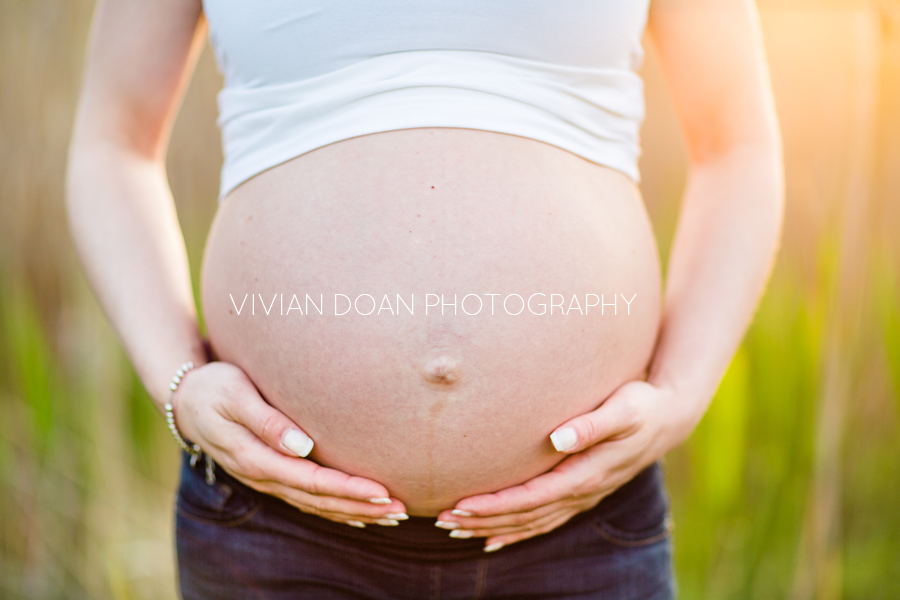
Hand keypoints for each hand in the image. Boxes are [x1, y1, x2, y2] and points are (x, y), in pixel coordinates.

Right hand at [172, 361, 407, 527]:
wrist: (186, 400)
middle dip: (361, 507)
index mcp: (255, 458)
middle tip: (401, 509)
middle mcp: (263, 477)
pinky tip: (359, 515)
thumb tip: (301, 445)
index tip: (381, 491)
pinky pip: (307, 501)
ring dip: (354, 512)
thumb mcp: (235, 395)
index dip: (347, 489)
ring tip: (392, 515)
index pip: (311, 481)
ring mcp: (267, 480)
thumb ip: (266, 421)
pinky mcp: (271, 476)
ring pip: (315, 505)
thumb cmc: (216, 388)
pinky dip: (335, 510)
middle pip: (318, 500)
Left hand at [434, 380, 685, 550]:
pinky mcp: (580, 492)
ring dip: (493, 528)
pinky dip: (516, 532)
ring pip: (531, 522)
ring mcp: (582, 497)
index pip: (532, 497)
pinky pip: (544, 521)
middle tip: (443, 521)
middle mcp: (582, 492)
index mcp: (586, 474)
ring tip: (455, 530)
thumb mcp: (624, 408)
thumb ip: (592, 424)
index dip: (496, 505)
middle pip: (525, 516)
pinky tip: (492, 539)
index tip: (462, 505)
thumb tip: (558, 438)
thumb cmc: (641, 405)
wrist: (668, 417)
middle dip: (483, 520)